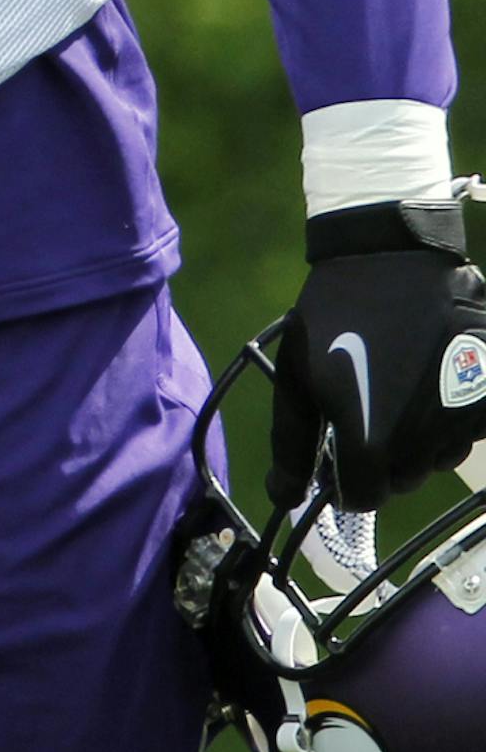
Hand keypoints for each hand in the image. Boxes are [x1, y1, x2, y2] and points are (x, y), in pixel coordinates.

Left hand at [269, 200, 485, 509]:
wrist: (392, 255)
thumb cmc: (336, 314)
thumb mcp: (298, 377)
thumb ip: (292, 444)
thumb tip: (285, 496)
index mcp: (372, 442)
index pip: (365, 497)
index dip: (348, 476)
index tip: (343, 447)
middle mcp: (426, 441)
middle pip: (404, 479)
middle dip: (384, 457)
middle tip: (371, 407)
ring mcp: (466, 417)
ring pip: (441, 456)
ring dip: (420, 438)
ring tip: (401, 386)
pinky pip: (473, 427)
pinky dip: (454, 413)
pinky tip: (435, 377)